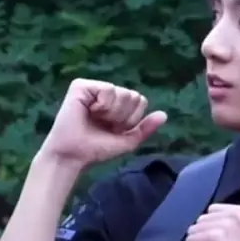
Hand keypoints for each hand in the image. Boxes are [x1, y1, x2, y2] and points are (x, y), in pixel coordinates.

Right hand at [40, 78, 166, 167]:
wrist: (74, 155)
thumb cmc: (97, 149)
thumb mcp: (127, 141)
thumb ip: (145, 128)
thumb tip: (164, 115)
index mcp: (118, 104)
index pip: (140, 101)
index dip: (131, 119)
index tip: (115, 129)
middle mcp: (107, 93)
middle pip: (134, 96)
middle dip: (122, 116)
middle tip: (104, 124)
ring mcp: (94, 87)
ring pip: (122, 93)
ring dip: (112, 113)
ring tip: (95, 118)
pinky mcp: (81, 85)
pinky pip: (108, 90)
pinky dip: (102, 106)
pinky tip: (89, 111)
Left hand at [185, 204, 239, 240]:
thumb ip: (230, 224)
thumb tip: (205, 223)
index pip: (214, 210)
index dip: (214, 228)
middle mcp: (236, 214)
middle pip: (202, 218)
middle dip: (206, 235)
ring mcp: (224, 225)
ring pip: (194, 229)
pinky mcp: (212, 238)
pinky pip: (190, 240)